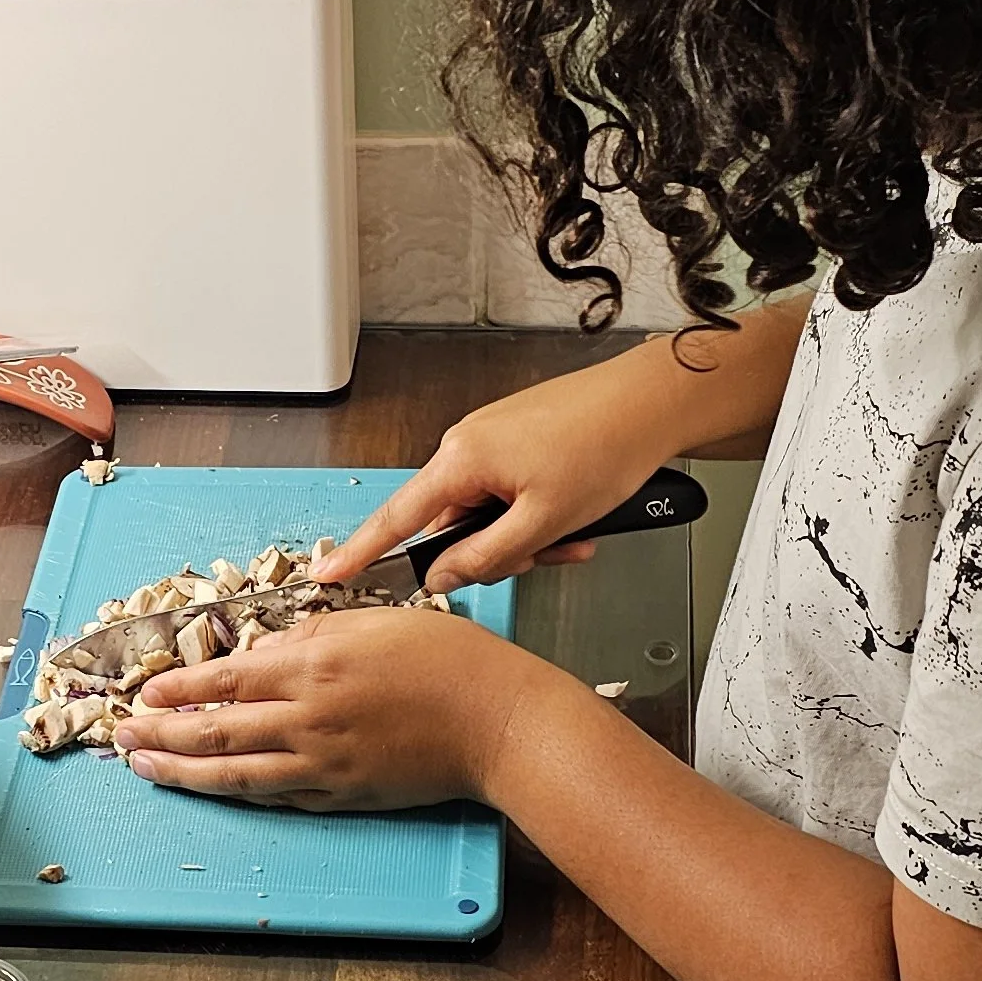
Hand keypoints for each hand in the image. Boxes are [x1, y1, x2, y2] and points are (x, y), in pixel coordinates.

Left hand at [116, 608, 535, 808]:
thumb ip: (315, 631)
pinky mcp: (341, 796)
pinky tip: (213, 787)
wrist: (497, 722)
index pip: (225, 679)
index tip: (143, 691)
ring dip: (183, 772)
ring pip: (236, 773)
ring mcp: (323, 765)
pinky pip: (276, 795)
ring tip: (145, 767)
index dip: (178, 688)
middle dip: (160, 733)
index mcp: (314, 665)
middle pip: (216, 731)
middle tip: (122, 734)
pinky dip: (238, 792)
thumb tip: (270, 646)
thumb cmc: (449, 662)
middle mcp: (309, 719)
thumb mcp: (376, 622)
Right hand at [316, 354, 691, 589]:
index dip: (360, 551)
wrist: (652, 403)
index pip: (397, 517)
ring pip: (491, 514)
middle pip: (455, 525)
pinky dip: (540, 515)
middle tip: (543, 556)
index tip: (329, 572)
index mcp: (461, 459)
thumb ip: (484, 557)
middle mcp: (468, 444)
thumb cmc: (605, 447)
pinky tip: (578, 519)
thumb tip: (442, 577)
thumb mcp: (543, 522)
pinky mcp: (520, 440)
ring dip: (528, 537)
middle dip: (496, 552)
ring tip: (575, 535)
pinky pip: (513, 494)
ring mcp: (495, 440)